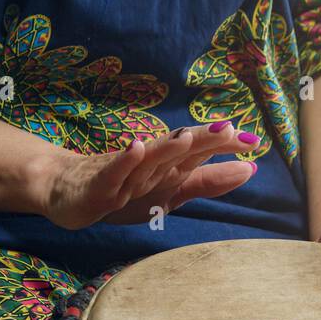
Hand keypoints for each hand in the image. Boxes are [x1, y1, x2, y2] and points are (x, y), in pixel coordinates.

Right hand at [37, 121, 259, 228]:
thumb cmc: (123, 187)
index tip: (254, 142)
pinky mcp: (99, 184)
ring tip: (188, 136)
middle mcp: (149, 164)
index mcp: (168, 165)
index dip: (225, 147)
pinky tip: (135, 147)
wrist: (66, 190)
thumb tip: (250, 169)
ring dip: (167, 148)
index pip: (200, 153)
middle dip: (203, 141)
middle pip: (178, 151)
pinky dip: (124, 161)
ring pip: (148, 160)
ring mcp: (123, 173)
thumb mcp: (171, 189)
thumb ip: (208, 180)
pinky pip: (113, 172)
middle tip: (228, 129)